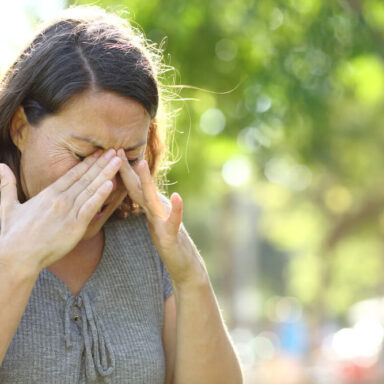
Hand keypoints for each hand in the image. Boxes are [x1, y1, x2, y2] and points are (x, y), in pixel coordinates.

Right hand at [0, 149, 121, 271]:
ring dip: (106, 174)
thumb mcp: (7, 206)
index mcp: (48, 194)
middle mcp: (61, 199)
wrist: (16, 257)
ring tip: (118, 161)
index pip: (72, 174)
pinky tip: (111, 184)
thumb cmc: (11, 235)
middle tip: (115, 151)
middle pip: (86, 178)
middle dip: (102, 163)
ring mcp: (69, 212)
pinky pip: (91, 207)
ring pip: (91, 189)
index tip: (99, 154)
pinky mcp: (75, 226)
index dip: (88, 163)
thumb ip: (7, 185)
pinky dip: (101, 195)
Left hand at [117, 149, 206, 285]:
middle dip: (127, 168)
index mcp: (150, 207)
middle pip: (140, 187)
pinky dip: (176, 209)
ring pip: (155, 199)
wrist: (184, 261)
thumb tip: (135, 192)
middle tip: (116, 149)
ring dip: (148, 181)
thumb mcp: (154, 221)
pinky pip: (174, 221)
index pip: (132, 187)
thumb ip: (147, 205)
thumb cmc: (168, 241)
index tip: (107, 153)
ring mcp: (166, 220)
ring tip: (141, 164)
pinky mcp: (174, 235)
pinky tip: (177, 197)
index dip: (120, 171)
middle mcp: (158, 208)